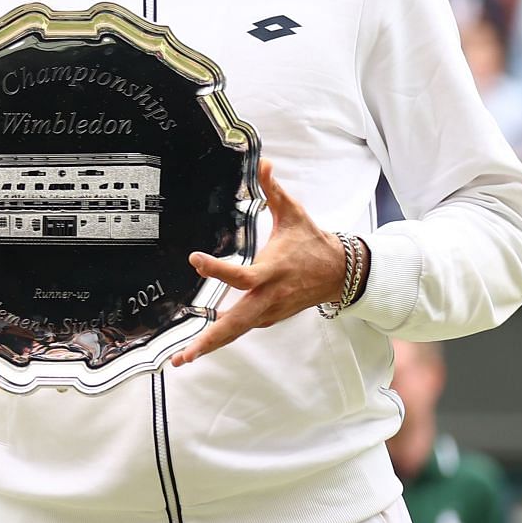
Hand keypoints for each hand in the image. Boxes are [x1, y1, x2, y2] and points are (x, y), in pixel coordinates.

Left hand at [171, 158, 347, 366]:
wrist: (341, 273)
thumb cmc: (312, 241)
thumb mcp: (294, 213)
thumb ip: (274, 189)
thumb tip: (264, 161)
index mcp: (271, 272)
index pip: (240, 275)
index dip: (217, 269)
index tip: (194, 259)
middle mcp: (268, 297)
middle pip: (236, 324)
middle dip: (209, 341)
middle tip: (182, 356)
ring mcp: (269, 312)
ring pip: (237, 332)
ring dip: (210, 346)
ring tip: (181, 361)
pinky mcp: (269, 319)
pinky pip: (242, 329)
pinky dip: (222, 338)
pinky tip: (199, 347)